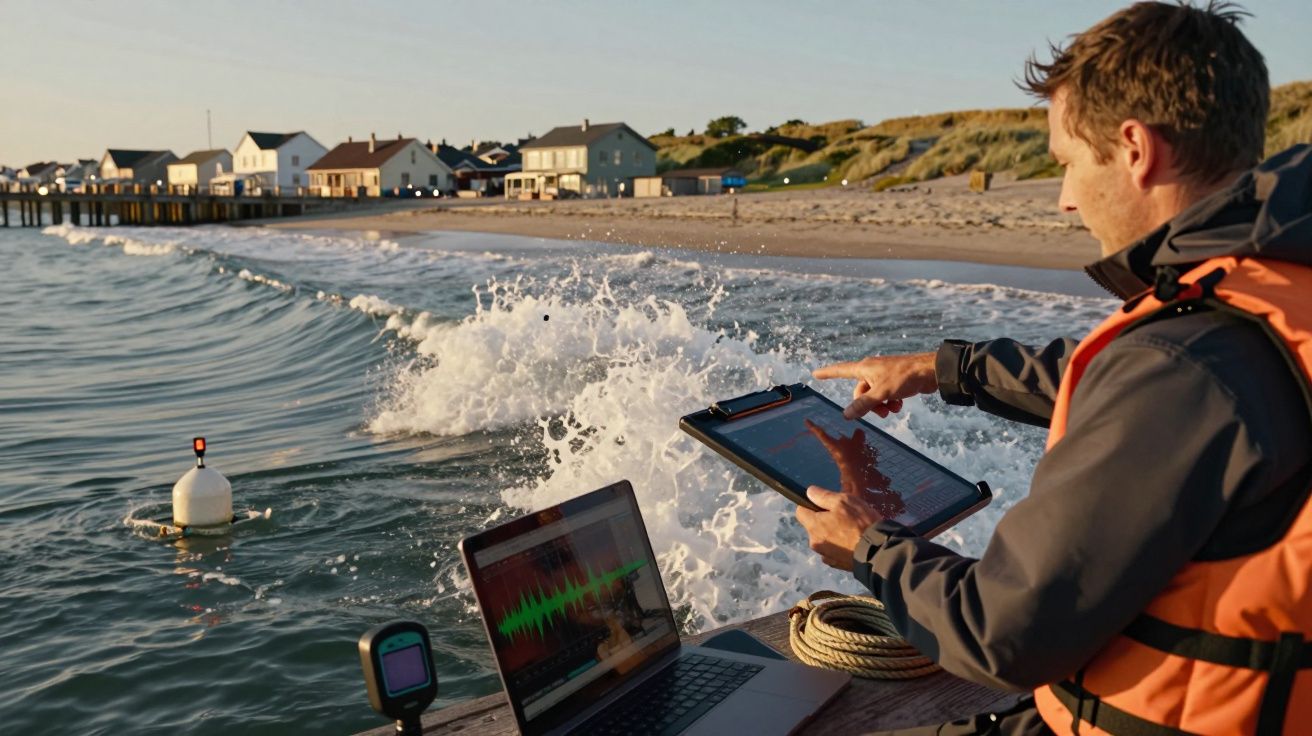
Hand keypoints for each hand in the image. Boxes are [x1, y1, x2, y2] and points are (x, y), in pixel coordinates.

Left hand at [795, 486, 885, 570]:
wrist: (879, 551)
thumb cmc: (861, 523)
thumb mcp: (844, 501)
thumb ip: (823, 496)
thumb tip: (809, 492)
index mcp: (814, 526)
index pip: (801, 512)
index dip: (810, 505)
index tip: (824, 505)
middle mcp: (815, 543)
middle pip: (813, 526)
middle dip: (824, 520)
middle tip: (843, 516)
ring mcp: (826, 555)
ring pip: (824, 539)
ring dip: (832, 534)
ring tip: (851, 530)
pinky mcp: (837, 564)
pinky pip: (833, 551)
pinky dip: (840, 546)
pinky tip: (853, 542)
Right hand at [813, 351, 937, 418]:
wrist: (930, 371)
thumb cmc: (905, 377)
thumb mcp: (882, 393)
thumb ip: (863, 405)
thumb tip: (846, 414)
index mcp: (864, 368)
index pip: (840, 370)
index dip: (827, 373)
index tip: (815, 374)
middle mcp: (871, 370)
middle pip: (859, 392)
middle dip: (868, 405)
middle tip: (881, 413)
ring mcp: (883, 376)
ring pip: (873, 396)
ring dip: (880, 406)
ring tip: (892, 410)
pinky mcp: (894, 381)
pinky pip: (885, 395)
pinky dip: (890, 402)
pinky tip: (899, 406)